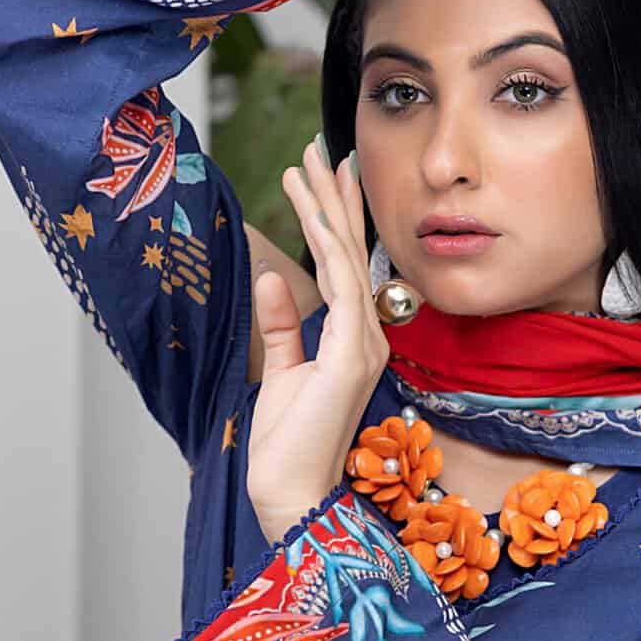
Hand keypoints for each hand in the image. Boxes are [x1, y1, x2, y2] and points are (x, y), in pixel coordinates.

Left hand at [247, 139, 389, 545]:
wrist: (290, 493)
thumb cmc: (286, 446)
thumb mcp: (279, 372)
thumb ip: (281, 326)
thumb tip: (272, 278)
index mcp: (354, 340)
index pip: (348, 266)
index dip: (338, 217)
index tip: (327, 174)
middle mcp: (368, 335)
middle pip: (352, 252)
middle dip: (335, 197)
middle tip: (320, 148)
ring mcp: (364, 344)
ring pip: (346, 258)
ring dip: (325, 207)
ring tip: (305, 162)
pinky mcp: (351, 355)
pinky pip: (340, 285)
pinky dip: (325, 243)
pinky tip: (310, 209)